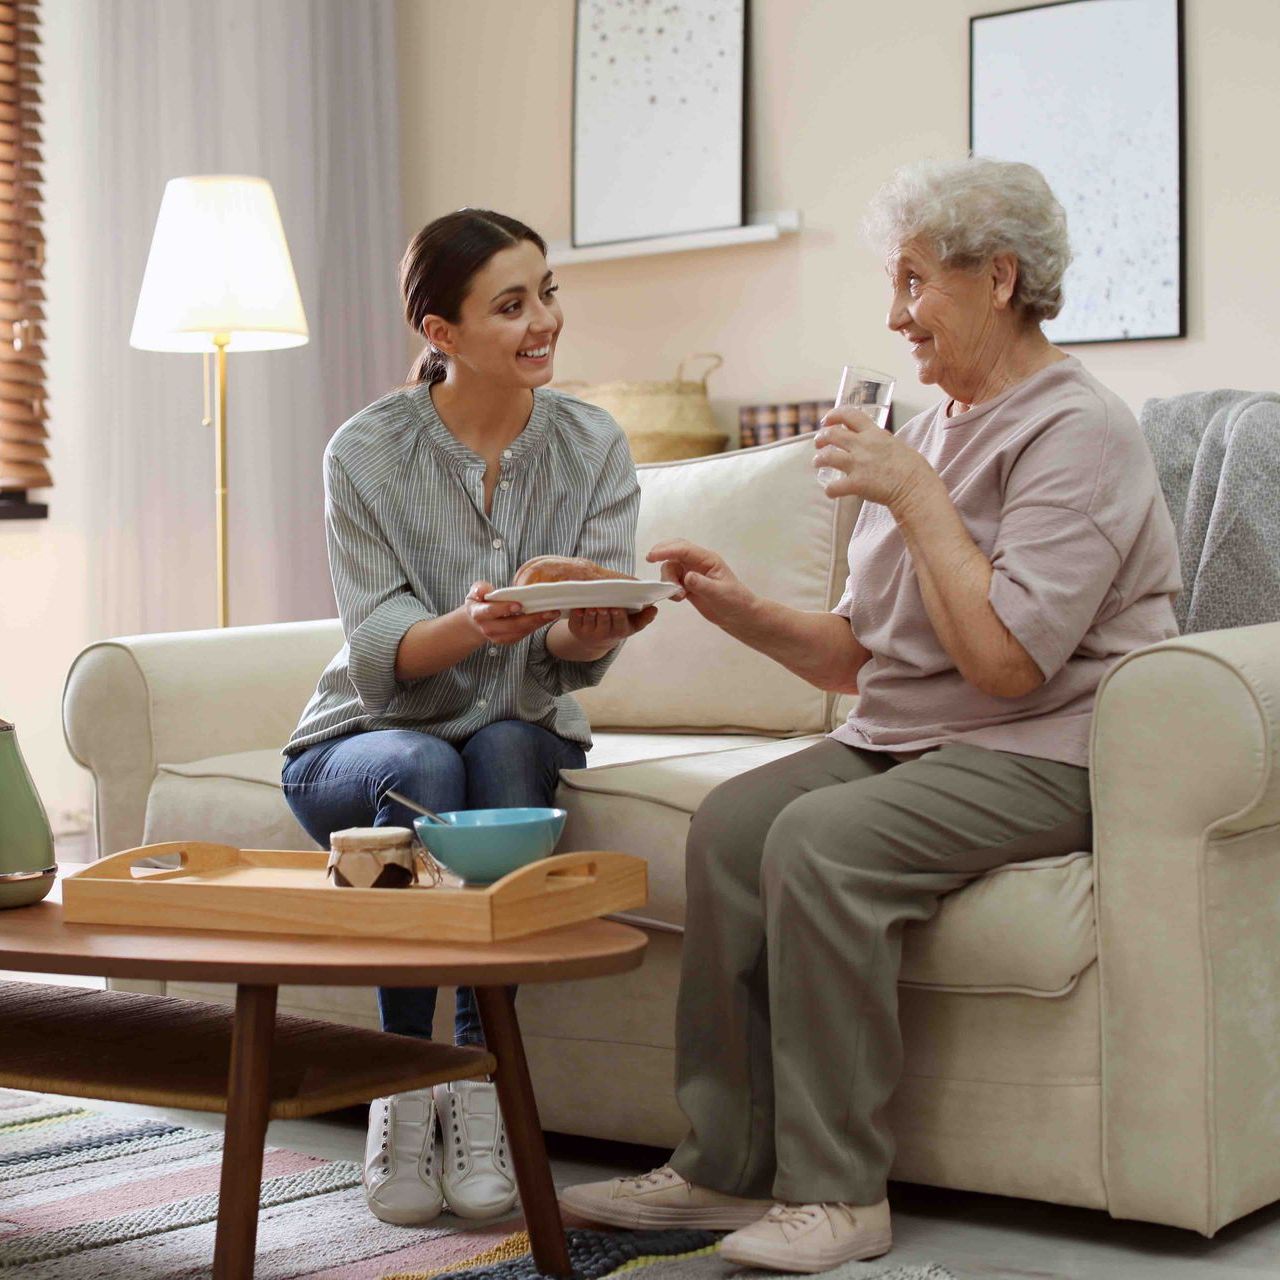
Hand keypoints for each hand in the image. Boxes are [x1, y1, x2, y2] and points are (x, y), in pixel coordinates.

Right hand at [463, 581, 558, 644]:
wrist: (476, 622)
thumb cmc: (479, 601)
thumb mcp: (475, 592)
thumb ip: (479, 588)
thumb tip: (485, 591)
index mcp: (479, 613)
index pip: (491, 611)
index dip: (504, 608)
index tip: (518, 605)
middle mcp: (488, 628)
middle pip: (511, 625)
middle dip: (531, 618)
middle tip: (549, 611)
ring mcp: (498, 637)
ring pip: (520, 632)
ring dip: (538, 623)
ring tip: (552, 614)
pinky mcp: (507, 640)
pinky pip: (523, 635)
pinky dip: (535, 627)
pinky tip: (546, 619)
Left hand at [566, 605, 658, 652]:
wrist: (596, 641)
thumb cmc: (616, 627)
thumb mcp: (632, 625)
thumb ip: (644, 617)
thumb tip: (654, 608)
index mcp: (620, 630)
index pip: (620, 624)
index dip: (618, 616)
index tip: (617, 608)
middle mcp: (604, 633)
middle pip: (604, 622)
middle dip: (604, 613)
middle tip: (603, 605)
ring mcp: (589, 632)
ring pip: (590, 620)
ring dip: (591, 613)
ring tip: (592, 605)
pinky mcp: (576, 629)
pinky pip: (576, 620)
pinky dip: (578, 613)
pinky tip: (580, 606)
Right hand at [646, 540, 754, 628]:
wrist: (739, 616)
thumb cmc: (735, 602)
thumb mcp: (720, 593)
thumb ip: (702, 584)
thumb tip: (686, 576)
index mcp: (707, 559)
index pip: (684, 549)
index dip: (667, 550)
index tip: (652, 556)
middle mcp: (698, 563)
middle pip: (675, 550)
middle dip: (662, 553)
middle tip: (649, 560)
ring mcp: (692, 573)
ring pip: (671, 567)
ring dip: (668, 579)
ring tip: (679, 596)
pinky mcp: (688, 585)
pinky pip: (672, 581)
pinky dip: (669, 588)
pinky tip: (679, 598)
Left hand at [813, 408, 933, 511]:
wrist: (916, 487)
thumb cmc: (913, 469)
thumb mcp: (897, 445)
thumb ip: (882, 442)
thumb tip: (876, 443)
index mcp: (875, 434)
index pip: (850, 415)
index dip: (834, 415)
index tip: (827, 420)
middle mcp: (864, 445)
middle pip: (832, 434)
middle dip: (821, 437)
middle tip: (819, 443)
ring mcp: (859, 464)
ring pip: (827, 457)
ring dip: (818, 459)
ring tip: (817, 462)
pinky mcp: (856, 483)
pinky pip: (834, 487)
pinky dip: (829, 490)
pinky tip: (831, 491)